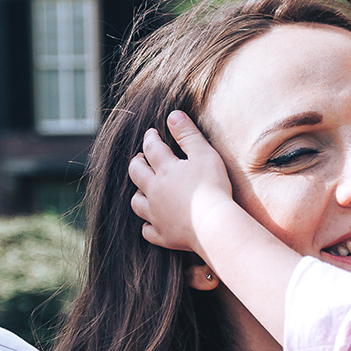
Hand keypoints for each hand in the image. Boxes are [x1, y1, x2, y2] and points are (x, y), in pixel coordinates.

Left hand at [128, 111, 235, 254]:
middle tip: (142, 158)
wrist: (214, 225)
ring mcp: (156, 215)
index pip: (151, 148)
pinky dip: (148, 225)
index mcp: (165, 169)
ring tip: (144, 188)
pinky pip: (148, 231)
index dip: (150, 138)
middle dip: (137, 162)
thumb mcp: (204, 154)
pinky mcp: (163, 235)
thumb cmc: (213, 187)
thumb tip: (173, 115)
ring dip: (138, 193)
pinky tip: (153, 221)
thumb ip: (188, 134)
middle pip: (136, 173)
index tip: (152, 133)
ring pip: (137, 202)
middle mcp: (154, 191)